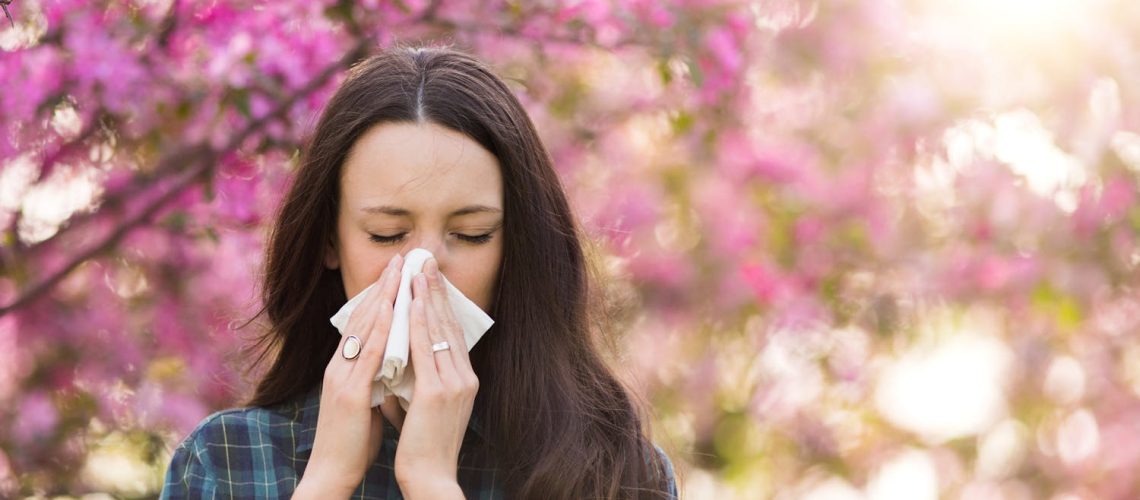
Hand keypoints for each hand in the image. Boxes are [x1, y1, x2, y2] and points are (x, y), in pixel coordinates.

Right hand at [295, 253, 404, 497]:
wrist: (332, 474)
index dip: (379, 296)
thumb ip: (375, 378)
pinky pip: (367, 355)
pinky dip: (380, 330)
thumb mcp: (366, 401)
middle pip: (360, 317)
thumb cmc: (352, 442)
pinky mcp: (349, 394)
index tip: (397, 273)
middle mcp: (338, 366)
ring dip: (382, 298)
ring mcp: (341, 378)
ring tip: (399, 272)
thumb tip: (394, 363)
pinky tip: (392, 312)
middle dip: (382, 287)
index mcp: (343, 368)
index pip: (362, 323)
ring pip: (363, 329)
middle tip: (401, 259)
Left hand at [394, 258, 478, 496]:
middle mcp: (465, 377)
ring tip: (417, 270)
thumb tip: (403, 363)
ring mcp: (454, 384)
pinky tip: (410, 302)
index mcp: (464, 380)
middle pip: (449, 324)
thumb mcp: (425, 406)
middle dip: (436, 291)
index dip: (441, 304)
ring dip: (426, 297)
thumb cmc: (424, 447)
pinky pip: (426, 348)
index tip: (430, 279)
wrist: (431, 478)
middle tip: (425, 261)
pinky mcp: (438, 392)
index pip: (452, 333)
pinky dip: (418, 322)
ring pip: (438, 330)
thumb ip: (420, 381)